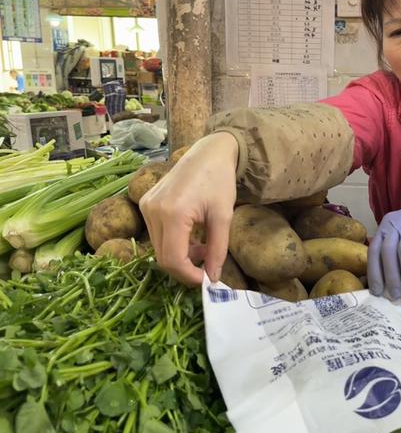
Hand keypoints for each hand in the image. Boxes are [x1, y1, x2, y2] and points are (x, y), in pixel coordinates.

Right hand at [140, 132, 237, 285]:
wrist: (208, 153)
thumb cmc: (219, 181)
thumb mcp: (223, 217)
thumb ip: (217, 250)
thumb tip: (213, 278)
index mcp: (173, 213)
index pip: (173, 259)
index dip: (188, 276)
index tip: (206, 280)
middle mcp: (153, 210)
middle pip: (162, 257)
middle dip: (185, 268)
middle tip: (207, 266)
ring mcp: (146, 206)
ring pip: (158, 247)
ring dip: (180, 255)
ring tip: (203, 247)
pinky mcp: (145, 203)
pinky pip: (156, 234)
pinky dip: (173, 243)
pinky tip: (192, 236)